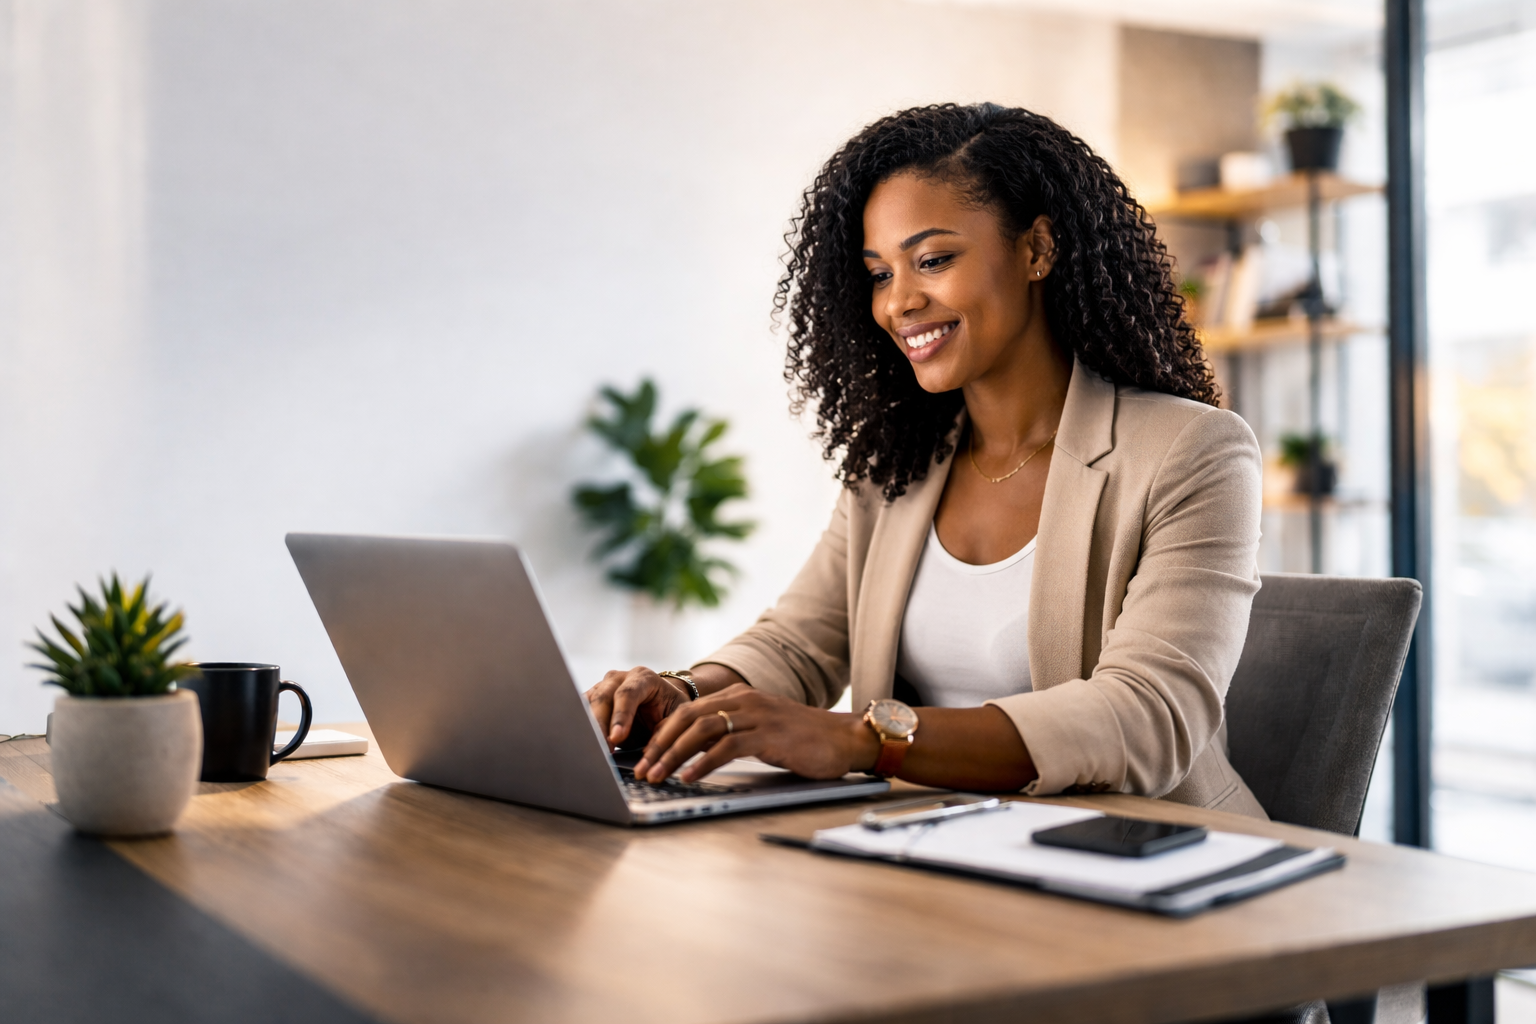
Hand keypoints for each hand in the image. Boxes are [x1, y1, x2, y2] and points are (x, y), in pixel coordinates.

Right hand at [585, 667, 692, 747]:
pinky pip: (579, 711)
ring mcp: (602, 687)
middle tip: (602, 749)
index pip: (628, 694)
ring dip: (588, 728)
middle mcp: (619, 678)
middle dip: (600, 725)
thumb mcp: (676, 717)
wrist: (660, 701)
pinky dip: (581, 728)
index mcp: (643, 677)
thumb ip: (664, 730)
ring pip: (587, 704)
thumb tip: (648, 753)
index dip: (621, 716)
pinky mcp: (591, 699)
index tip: (617, 737)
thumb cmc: (669, 709)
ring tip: (593, 750)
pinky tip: (583, 744)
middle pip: (602, 698)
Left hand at [633, 684, 879, 783]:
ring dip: (674, 755)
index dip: (662, 734)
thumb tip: (695, 755)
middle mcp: (744, 700)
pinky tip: (690, 778)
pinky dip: (703, 763)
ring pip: (701, 731)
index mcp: (738, 696)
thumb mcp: (760, 731)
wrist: (844, 739)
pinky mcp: (768, 734)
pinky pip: (726, 747)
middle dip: (660, 745)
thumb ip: (731, 735)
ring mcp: (756, 715)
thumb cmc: (802, 740)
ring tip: (658, 775)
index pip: (688, 711)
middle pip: (687, 718)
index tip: (645, 757)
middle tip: (642, 769)